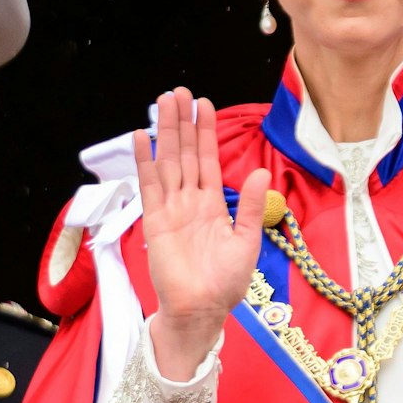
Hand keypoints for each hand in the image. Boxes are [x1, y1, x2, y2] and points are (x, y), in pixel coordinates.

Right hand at [137, 88, 269, 375]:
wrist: (202, 310)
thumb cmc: (225, 283)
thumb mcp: (247, 241)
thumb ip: (252, 205)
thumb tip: (262, 171)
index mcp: (213, 204)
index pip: (208, 160)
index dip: (205, 132)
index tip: (203, 104)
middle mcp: (190, 201)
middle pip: (185, 153)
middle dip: (182, 122)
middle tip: (178, 92)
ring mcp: (170, 209)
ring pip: (167, 161)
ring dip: (165, 133)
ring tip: (162, 103)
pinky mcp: (155, 221)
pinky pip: (149, 185)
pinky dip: (144, 161)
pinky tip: (140, 137)